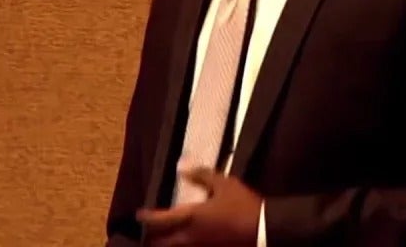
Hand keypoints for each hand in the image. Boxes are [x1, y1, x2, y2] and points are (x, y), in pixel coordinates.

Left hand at [136, 167, 260, 245]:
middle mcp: (191, 237)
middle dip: (152, 238)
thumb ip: (202, 175)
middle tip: (148, 233)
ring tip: (163, 240)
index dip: (147, 217)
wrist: (266, 230)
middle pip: (162, 243)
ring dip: (167, 245)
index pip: (160, 220)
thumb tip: (181, 167)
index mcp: (191, 217)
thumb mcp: (224, 184)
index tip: (139, 214)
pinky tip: (186, 242)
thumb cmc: (244, 205)